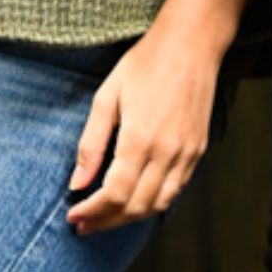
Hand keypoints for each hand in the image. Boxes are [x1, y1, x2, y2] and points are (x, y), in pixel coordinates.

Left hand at [64, 20, 220, 235]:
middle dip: (106, 222)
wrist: (190, 46)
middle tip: (83, 226)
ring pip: (157, 205)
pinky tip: (133, 201)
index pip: (114, 194)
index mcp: (140, 139)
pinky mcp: (198, 151)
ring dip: (129, 218)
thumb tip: (77, 183)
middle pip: (135, 207)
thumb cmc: (144, 65)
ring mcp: (187, 154)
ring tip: (104, 219)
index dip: (92, 212)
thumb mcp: (107, 98)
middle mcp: (167, 152)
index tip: (73, 217)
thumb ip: (91, 143)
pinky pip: (175, 190)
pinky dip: (152, 203)